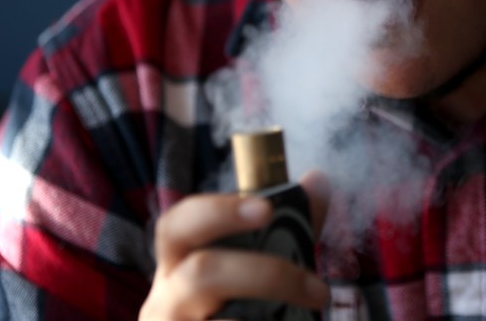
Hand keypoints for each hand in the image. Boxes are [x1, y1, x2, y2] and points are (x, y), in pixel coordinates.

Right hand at [139, 171, 330, 319]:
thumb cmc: (234, 304)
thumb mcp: (252, 265)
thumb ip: (286, 227)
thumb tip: (317, 179)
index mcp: (177, 262)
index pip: (177, 225)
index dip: (218, 211)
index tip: (266, 208)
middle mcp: (167, 297)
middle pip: (202, 273)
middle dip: (265, 275)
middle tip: (317, 289)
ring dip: (274, 316)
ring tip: (313, 310)